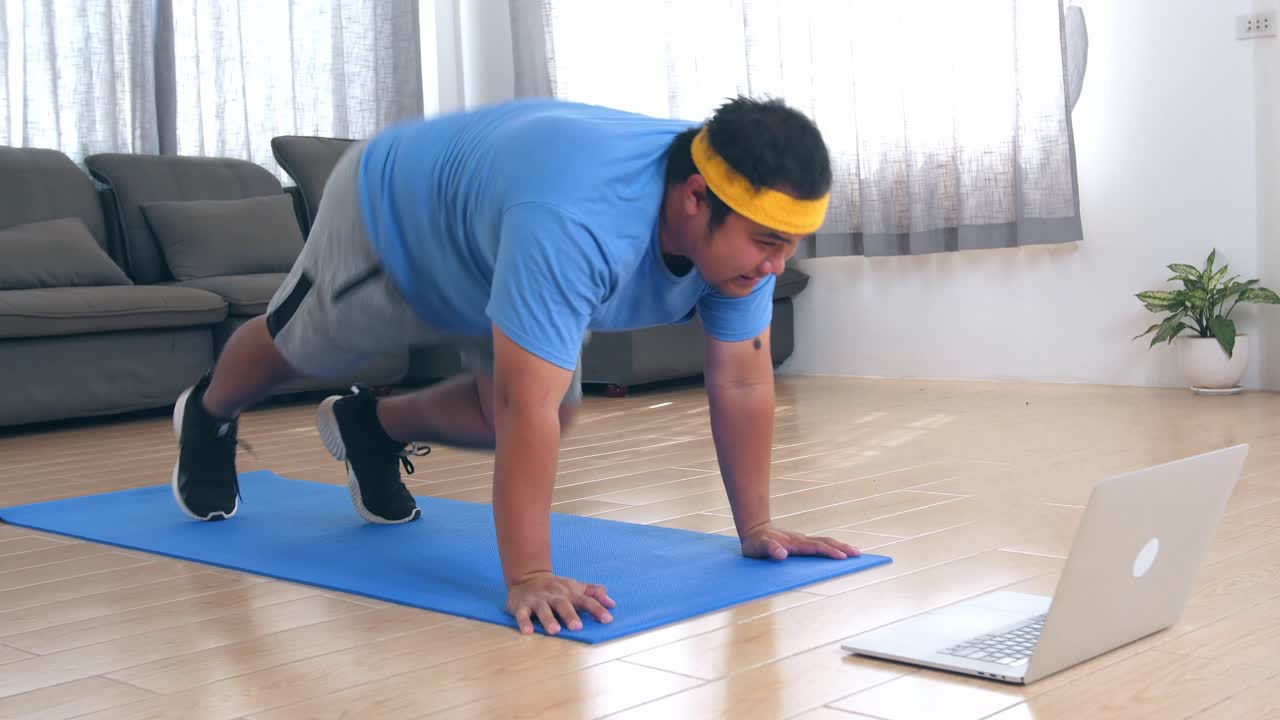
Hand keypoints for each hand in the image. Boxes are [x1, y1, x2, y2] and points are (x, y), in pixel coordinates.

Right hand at [505, 572, 615, 634]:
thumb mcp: (576, 587)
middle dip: (570, 615)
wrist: (528, 577)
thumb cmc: (557, 588)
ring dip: (548, 619)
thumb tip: (612, 603)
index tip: (607, 619)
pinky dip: (524, 622)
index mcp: (570, 593)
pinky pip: (522, 614)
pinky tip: (527, 631)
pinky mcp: (522, 605)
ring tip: (554, 631)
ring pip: (543, 609)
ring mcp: (538, 600)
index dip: (597, 609)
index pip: (586, 600)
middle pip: (563, 604)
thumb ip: (594, 593)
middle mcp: (555, 596)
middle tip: (577, 627)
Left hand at [740, 522, 860, 560]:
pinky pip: (820, 544)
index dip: (829, 552)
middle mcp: (801, 540)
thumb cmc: (755, 542)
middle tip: (858, 554)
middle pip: (825, 542)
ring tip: (855, 553)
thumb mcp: (757, 548)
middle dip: (842, 548)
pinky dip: (833, 547)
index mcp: (794, 543)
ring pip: (825, 542)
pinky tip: (839, 552)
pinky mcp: (801, 543)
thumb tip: (782, 554)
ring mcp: (802, 540)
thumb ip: (769, 549)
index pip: (816, 548)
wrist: (754, 530)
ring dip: (840, 546)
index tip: (842, 557)